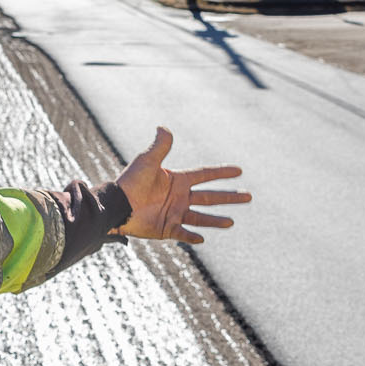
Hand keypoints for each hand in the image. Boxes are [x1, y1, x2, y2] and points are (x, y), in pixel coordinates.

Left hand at [112, 127, 252, 243]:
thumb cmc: (130, 182)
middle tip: (249, 196)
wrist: (116, 206)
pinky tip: (202, 238)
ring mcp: (174, 213)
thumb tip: (164, 127)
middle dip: (229, 197)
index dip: (221, 172)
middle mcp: (179, 197)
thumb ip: (159, 146)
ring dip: (216, 220)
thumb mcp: (147, 161)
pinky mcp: (166, 229)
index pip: (205, 175)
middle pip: (210, 197)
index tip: (239, 170)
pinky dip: (193, 236)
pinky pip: (184, 233)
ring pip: (201, 217)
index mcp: (177, 180)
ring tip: (232, 222)